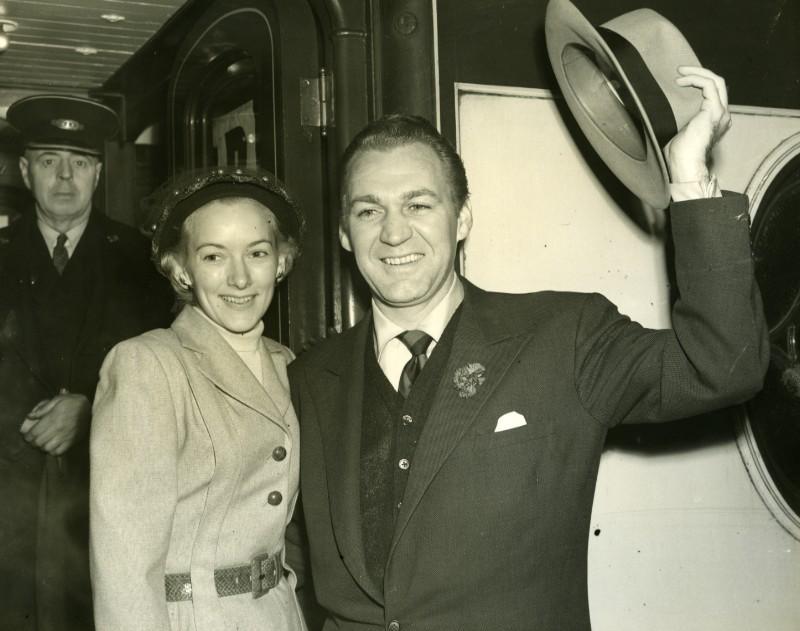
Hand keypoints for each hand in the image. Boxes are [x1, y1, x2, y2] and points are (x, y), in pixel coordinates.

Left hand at [20, 392, 90, 455]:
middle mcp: (58, 429)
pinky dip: (53, 451)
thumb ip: (42, 408)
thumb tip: (29, 416)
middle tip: (33, 439)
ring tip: (42, 443)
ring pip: (47, 448)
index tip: (26, 435)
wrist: (90, 408)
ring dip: (42, 447)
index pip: (34, 432)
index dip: (27, 436)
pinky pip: (59, 452)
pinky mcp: (72, 441)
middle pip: (39, 442)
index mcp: (53, 418)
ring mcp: (66, 436)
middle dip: (33, 442)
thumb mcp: (57, 400)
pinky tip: (52, 446)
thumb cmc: (72, 402)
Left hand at [665, 66, 731, 182]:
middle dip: (699, 72)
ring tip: (680, 71)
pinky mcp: (715, 112)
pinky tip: (681, 82)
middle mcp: (722, 115)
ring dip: (697, 73)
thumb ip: (679, 118)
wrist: (684, 165)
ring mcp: (720, 113)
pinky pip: (710, 86)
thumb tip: (661, 109)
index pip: (713, 93)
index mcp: (714, 119)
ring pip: (716, 81)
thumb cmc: (677, 155)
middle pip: (718, 83)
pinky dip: (696, 80)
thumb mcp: (677, 130)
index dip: (698, 82)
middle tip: (680, 69)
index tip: (680, 79)